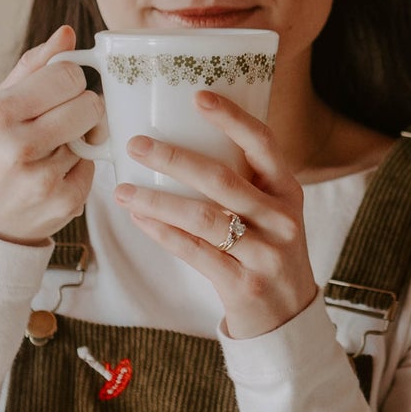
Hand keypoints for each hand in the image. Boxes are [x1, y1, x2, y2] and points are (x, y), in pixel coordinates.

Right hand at [0, 26, 99, 244]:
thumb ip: (31, 69)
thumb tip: (67, 34)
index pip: (67, 76)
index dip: (72, 79)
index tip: (62, 88)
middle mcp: (19, 146)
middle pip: (90, 104)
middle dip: (83, 107)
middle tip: (62, 118)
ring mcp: (44, 179)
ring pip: (93, 136)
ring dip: (78, 140)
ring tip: (47, 151)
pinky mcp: (66, 203)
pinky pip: (93, 168)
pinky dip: (78, 168)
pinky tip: (52, 175)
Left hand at [116, 93, 317, 340]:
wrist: (288, 316)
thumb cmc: (269, 253)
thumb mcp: (272, 213)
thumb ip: (243, 182)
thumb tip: (183, 140)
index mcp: (287, 191)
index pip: (264, 144)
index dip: (232, 118)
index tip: (197, 95)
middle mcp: (281, 219)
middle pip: (223, 179)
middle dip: (174, 158)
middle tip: (136, 143)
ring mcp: (265, 253)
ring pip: (203, 218)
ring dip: (157, 200)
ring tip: (122, 189)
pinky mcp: (244, 284)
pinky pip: (195, 252)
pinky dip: (162, 233)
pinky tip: (138, 218)